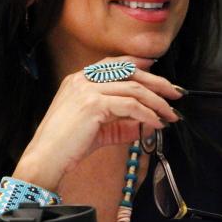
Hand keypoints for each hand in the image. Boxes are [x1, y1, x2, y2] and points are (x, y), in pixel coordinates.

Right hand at [12, 56, 181, 190]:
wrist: (45, 159)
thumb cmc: (67, 146)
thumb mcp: (99, 129)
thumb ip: (123, 122)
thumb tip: (150, 122)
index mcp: (79, 79)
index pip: (115, 63)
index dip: (140, 64)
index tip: (159, 72)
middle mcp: (83, 79)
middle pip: (130, 71)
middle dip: (157, 82)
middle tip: (176, 94)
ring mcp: (87, 89)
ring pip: (134, 88)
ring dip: (157, 101)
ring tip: (170, 114)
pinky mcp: (94, 104)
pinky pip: (130, 105)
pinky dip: (148, 114)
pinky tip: (157, 123)